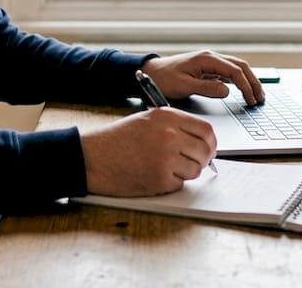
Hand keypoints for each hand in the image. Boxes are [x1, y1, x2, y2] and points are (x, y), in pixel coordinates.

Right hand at [81, 107, 215, 195]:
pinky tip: (153, 175)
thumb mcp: (146, 121)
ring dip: (185, 173)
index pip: (206, 130)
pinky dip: (171, 183)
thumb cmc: (115, 140)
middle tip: (192, 164)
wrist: (91, 157)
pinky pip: (180, 184)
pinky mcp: (160, 179)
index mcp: (167, 116)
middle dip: (202, 160)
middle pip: (205, 151)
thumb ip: (174, 127)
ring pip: (195, 170)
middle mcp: (169, 134)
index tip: (208, 149)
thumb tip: (200, 142)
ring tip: (165, 169)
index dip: (210, 143)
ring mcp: (166, 157)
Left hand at [142, 50, 265, 105]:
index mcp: (207, 59)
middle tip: (261, 98)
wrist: (151, 72)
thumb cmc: (164, 79)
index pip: (234, 71)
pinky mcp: (208, 69)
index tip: (251, 99)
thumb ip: (206, 88)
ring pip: (236, 68)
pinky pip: (229, 73)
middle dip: (253, 82)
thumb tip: (227, 91)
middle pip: (240, 66)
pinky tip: (244, 91)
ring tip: (257, 96)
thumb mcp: (184, 86)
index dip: (246, 85)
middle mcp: (211, 58)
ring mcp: (210, 63)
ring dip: (248, 81)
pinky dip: (239, 81)